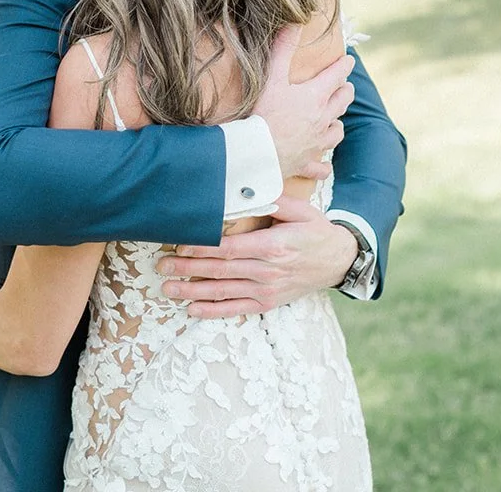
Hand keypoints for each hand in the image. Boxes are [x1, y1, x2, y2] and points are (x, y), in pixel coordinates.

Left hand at [154, 196, 357, 317]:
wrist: (339, 261)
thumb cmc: (316, 231)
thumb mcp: (301, 210)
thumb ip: (273, 200)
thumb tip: (245, 189)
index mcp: (272, 246)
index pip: (229, 248)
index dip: (202, 248)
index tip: (178, 245)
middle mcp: (267, 271)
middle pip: (220, 270)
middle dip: (188, 269)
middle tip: (161, 267)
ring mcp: (267, 290)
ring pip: (223, 292)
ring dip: (193, 291)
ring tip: (168, 289)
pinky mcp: (268, 303)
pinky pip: (236, 309)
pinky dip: (213, 311)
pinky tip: (192, 310)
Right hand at [255, 27, 355, 179]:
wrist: (258, 152)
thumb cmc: (264, 114)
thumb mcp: (272, 77)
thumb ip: (283, 49)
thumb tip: (294, 23)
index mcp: (315, 96)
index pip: (337, 75)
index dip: (344, 65)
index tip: (350, 59)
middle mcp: (322, 119)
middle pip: (342, 102)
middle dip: (346, 91)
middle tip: (346, 86)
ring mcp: (316, 142)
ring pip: (336, 132)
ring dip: (338, 124)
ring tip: (336, 120)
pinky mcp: (307, 162)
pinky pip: (321, 166)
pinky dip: (323, 165)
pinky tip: (324, 165)